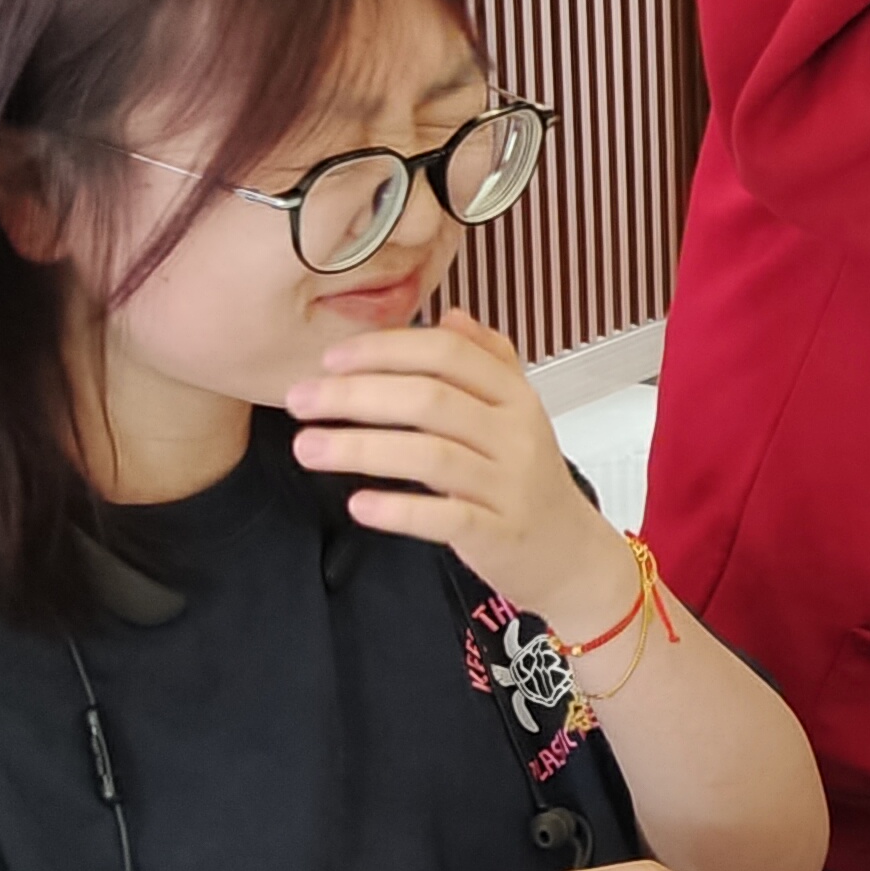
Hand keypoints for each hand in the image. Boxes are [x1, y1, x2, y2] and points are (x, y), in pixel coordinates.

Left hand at [286, 309, 639, 637]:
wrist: (570, 553)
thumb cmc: (527, 480)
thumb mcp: (516, 413)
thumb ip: (487, 361)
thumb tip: (451, 316)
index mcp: (515, 396)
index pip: (448, 354)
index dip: (385, 350)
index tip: (331, 359)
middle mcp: (516, 434)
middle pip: (430, 400)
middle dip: (356, 395)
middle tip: (299, 399)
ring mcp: (510, 486)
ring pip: (431, 456)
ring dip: (361, 448)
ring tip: (307, 446)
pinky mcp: (500, 534)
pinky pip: (446, 518)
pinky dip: (399, 510)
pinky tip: (358, 504)